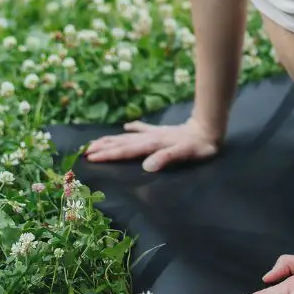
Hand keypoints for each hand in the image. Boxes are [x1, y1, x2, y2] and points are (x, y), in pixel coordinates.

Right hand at [84, 117, 219, 171]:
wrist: (209, 129)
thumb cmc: (198, 146)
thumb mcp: (185, 154)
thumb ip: (166, 158)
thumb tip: (146, 166)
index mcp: (152, 144)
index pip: (125, 151)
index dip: (108, 154)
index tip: (90, 157)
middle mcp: (150, 138)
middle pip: (122, 143)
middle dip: (103, 147)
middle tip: (84, 151)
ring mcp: (155, 133)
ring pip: (128, 137)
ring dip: (112, 139)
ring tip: (96, 141)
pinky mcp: (162, 132)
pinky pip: (143, 129)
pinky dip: (133, 128)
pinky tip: (127, 126)